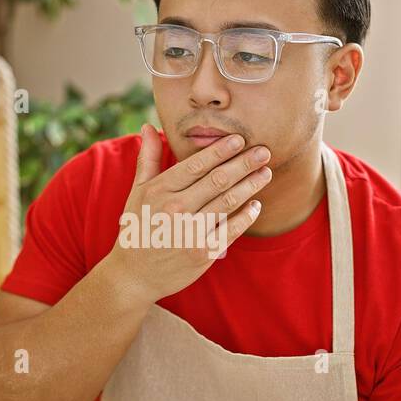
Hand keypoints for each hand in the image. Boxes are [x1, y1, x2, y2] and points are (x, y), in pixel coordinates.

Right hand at [103, 123, 271, 303]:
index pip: (196, 165)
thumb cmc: (138, 227)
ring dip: (251, 185)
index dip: (220, 150)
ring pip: (228, 201)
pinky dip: (246, 216)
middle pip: (217, 180)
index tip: (239, 139)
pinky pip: (231, 230)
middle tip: (264, 151)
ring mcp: (190, 231)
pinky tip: (256, 205)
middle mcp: (175, 209)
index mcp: (160, 190)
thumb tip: (148, 126)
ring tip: (266, 172)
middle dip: (244, 163)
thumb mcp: (137, 191)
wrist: (134, 274)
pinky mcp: (202, 252)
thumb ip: (148, 158)